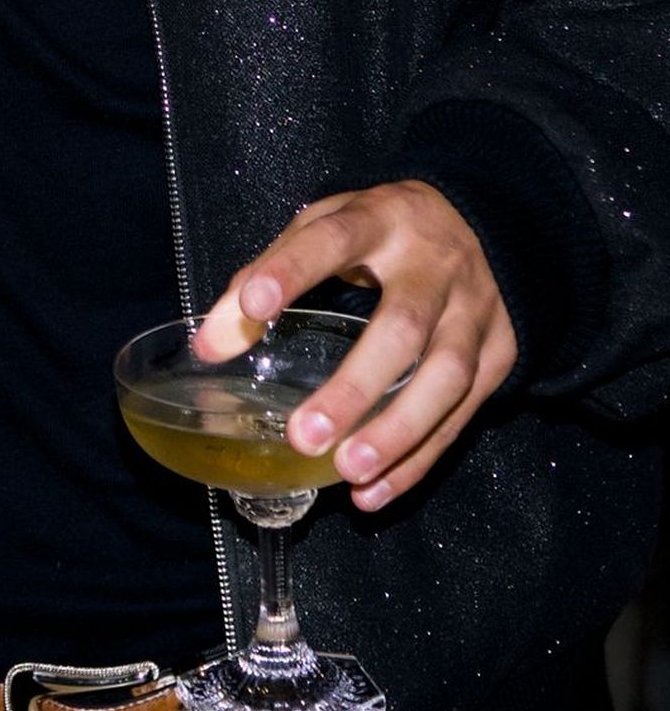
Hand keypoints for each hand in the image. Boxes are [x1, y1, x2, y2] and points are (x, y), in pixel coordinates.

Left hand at [193, 180, 516, 510]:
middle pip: (404, 326)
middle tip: (303, 435)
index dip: (292, 270)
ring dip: (398, 432)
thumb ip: (268, 273)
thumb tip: (209, 345)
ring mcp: (476, 311)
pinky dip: (419, 459)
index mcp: (381, 219)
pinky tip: (374, 491)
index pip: (334, 239)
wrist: (483, 226)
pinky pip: (464, 414)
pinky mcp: (502, 353)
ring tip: (347, 470)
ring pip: (448, 377)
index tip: (253, 307)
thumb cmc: (381, 233)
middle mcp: (436, 265)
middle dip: (356, 386)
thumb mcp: (325, 227)